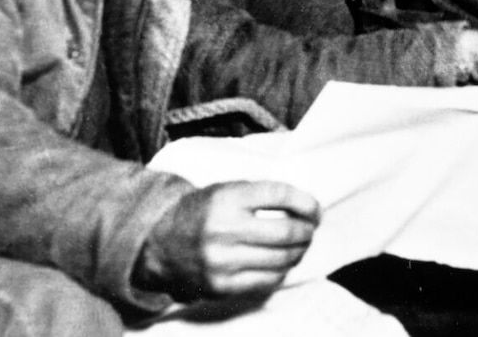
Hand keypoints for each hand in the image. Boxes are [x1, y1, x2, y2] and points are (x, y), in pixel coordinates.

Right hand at [137, 181, 320, 301]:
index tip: (316, 209)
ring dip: (299, 252)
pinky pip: (267, 280)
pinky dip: (282, 271)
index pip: (280, 196)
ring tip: (300, 245)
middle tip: (311, 229)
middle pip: (286, 231)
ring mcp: (222, 261)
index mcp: (226, 198)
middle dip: (307, 231)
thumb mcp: (227, 190)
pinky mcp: (221, 286)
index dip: (306, 203)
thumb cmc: (204, 212)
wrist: (161, 244)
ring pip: (281, 259)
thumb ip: (263, 194)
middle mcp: (223, 230)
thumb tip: (307, 208)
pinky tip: (282, 262)